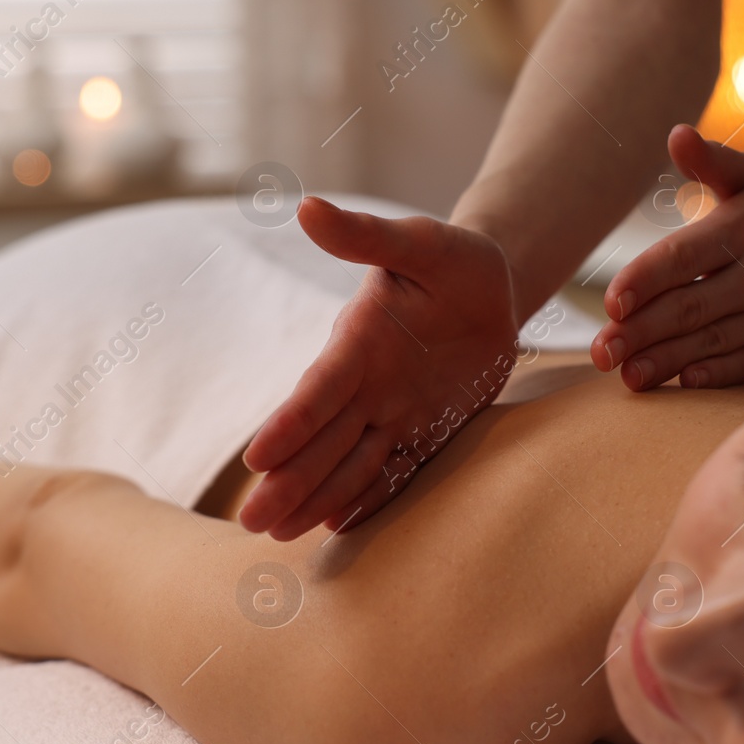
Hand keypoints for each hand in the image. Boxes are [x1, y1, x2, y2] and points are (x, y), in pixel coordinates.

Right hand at [240, 198, 519, 539]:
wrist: (493, 290)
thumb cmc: (454, 260)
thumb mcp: (419, 243)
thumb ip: (365, 237)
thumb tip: (307, 208)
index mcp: (358, 343)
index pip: (319, 391)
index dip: (290, 425)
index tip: (257, 459)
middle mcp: (366, 385)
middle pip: (322, 441)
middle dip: (287, 481)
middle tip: (250, 522)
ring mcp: (393, 412)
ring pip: (350, 463)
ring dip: (315, 498)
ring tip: (277, 535)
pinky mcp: (424, 431)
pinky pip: (395, 471)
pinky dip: (368, 499)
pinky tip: (338, 528)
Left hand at [591, 125, 743, 388]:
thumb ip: (714, 161)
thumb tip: (676, 134)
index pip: (683, 256)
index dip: (643, 280)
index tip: (611, 303)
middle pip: (690, 307)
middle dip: (640, 332)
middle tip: (600, 352)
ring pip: (713, 342)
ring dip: (665, 361)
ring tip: (627, 376)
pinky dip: (713, 374)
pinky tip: (680, 381)